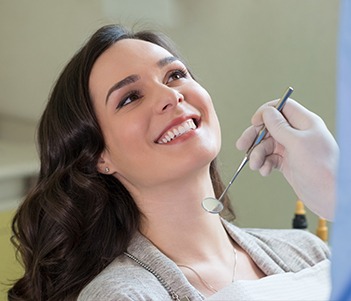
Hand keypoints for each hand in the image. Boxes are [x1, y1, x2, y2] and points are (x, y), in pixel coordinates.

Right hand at [236, 98, 338, 219]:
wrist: (329, 196)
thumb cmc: (321, 168)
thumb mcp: (297, 143)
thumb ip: (279, 127)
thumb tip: (266, 112)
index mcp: (305, 123)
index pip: (282, 107)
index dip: (266, 112)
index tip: (254, 122)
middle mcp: (297, 134)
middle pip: (269, 127)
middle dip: (254, 137)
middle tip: (242, 145)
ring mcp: (292, 148)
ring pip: (267, 145)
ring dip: (257, 154)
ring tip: (256, 165)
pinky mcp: (288, 162)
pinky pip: (269, 158)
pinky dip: (264, 164)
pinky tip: (265, 171)